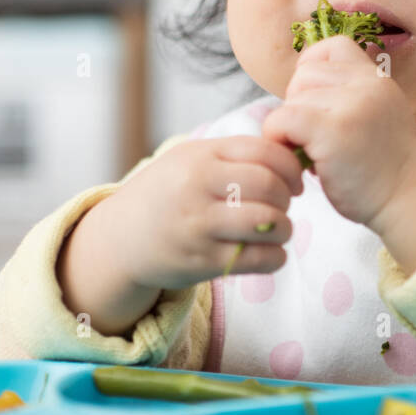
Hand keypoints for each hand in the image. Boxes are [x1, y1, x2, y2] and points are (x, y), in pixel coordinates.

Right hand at [100, 136, 304, 288]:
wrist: (120, 238)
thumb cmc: (168, 192)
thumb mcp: (192, 158)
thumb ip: (236, 154)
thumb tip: (293, 154)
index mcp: (201, 156)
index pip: (265, 152)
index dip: (292, 168)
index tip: (295, 181)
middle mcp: (198, 188)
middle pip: (269, 186)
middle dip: (287, 198)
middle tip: (283, 206)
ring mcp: (199, 226)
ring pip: (268, 223)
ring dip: (285, 228)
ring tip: (278, 229)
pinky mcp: (201, 262)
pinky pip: (257, 259)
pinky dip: (276, 257)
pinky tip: (270, 253)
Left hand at [261, 34, 415, 228]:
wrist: (412, 200)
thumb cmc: (386, 169)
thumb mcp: (377, 116)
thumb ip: (348, 97)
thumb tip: (297, 93)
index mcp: (377, 79)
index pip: (332, 46)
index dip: (313, 69)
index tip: (316, 102)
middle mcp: (367, 85)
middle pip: (305, 74)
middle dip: (300, 105)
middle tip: (317, 139)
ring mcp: (352, 105)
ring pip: (292, 98)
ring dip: (292, 127)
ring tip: (314, 154)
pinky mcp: (334, 131)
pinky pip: (283, 119)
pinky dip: (279, 138)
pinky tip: (298, 161)